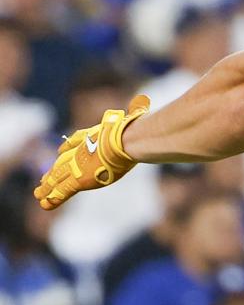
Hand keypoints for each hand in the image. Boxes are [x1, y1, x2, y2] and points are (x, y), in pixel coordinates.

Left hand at [36, 95, 150, 209]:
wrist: (126, 141)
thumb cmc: (132, 131)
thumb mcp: (135, 118)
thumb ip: (137, 110)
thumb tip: (144, 99)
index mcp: (92, 137)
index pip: (75, 143)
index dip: (66, 149)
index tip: (59, 152)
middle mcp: (81, 151)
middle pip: (63, 162)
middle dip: (52, 171)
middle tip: (43, 179)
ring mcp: (78, 165)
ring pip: (57, 177)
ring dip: (47, 187)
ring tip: (38, 194)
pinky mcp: (78, 179)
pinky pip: (62, 191)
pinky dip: (53, 198)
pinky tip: (44, 204)